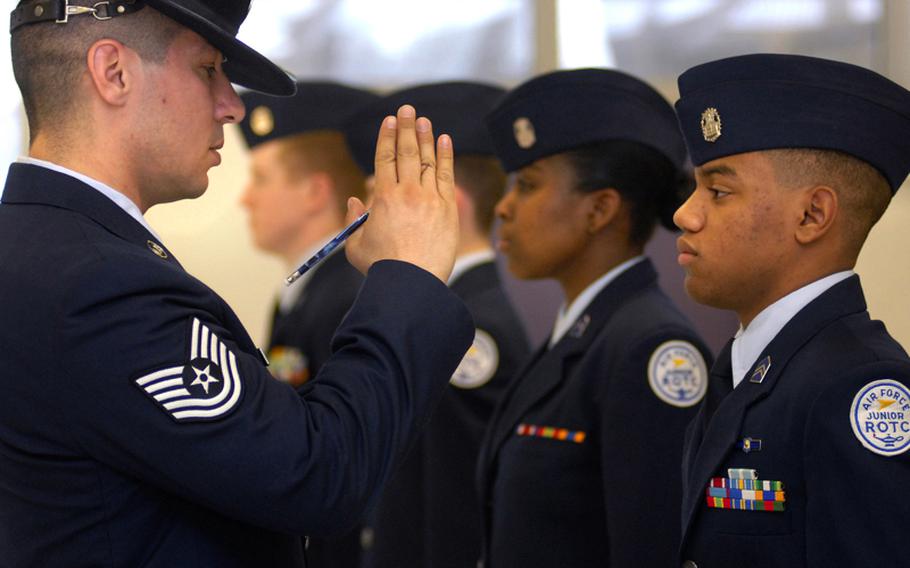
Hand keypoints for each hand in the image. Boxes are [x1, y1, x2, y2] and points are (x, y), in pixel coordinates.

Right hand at [344, 104, 457, 281]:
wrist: (412, 283)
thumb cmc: (381, 269)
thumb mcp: (355, 246)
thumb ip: (354, 220)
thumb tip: (356, 201)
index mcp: (383, 198)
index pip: (385, 158)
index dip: (386, 136)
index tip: (388, 121)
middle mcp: (407, 192)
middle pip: (407, 153)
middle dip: (405, 128)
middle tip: (406, 109)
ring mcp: (430, 198)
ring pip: (427, 160)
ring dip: (425, 137)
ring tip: (423, 120)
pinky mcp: (448, 209)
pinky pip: (446, 176)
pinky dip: (445, 156)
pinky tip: (445, 140)